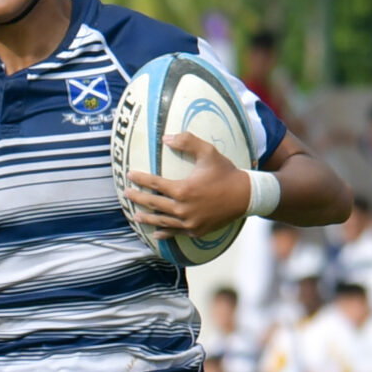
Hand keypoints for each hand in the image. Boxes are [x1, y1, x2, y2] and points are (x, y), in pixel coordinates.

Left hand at [126, 133, 252, 239]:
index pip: (155, 184)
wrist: (246, 196)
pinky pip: (176, 233)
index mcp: (183, 189)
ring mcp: (189, 223)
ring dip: (147, 218)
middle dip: (138, 198)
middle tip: (126, 194)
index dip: (140, 179)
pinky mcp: (197, 231)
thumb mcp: (208, 152)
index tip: (129, 175)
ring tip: (135, 216)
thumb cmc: (226, 172)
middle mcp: (183, 209)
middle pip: (153, 204)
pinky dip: (165, 233)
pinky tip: (156, 233)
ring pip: (162, 222)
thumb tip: (165, 138)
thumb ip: (187, 142)